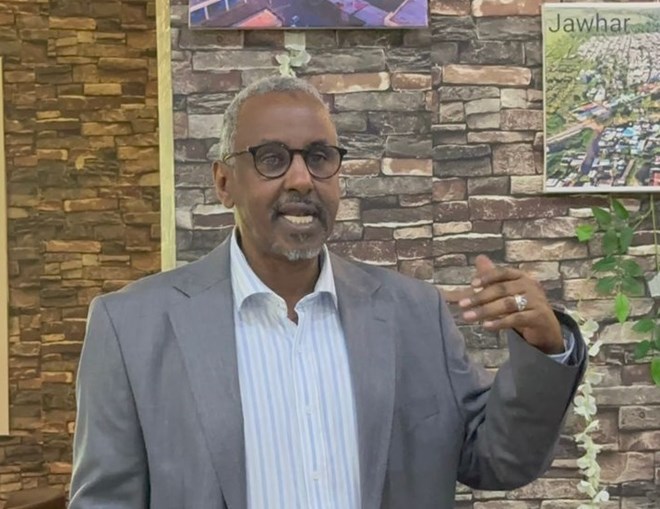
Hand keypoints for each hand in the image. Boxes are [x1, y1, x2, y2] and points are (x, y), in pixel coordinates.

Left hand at [444, 255, 563, 354]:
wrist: (546, 327)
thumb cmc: (522, 306)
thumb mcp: (506, 292)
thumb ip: (492, 277)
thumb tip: (479, 258)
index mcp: (521, 276)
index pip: (503, 272)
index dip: (487, 277)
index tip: (472, 284)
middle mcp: (530, 285)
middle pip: (502, 289)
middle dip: (480, 297)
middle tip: (462, 304)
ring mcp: (536, 301)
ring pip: (507, 304)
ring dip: (485, 311)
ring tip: (468, 316)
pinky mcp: (538, 317)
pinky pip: (516, 319)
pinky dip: (500, 322)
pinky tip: (486, 326)